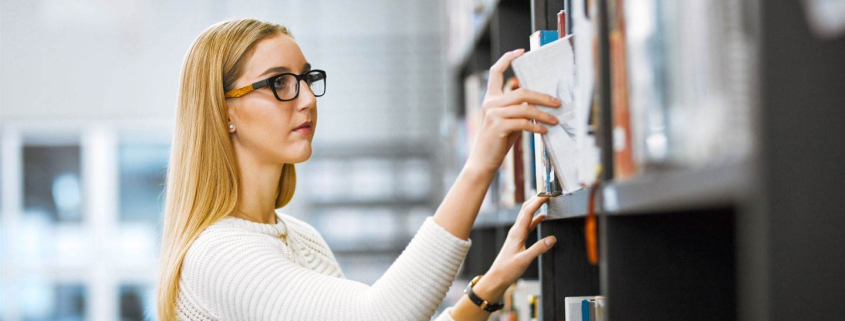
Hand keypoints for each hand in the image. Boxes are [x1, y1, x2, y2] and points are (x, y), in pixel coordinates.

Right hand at [466, 49, 561, 173]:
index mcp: (491, 98)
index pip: (496, 72)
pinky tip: (544, 130)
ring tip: (555, 120)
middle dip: (542, 96)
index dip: (507, 59)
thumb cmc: (498, 140)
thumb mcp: (507, 120)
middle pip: (520, 91)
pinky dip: (536, 126)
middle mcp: (490, 103)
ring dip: (543, 113)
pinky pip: (523, 122)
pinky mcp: (498, 127)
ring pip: (524, 107)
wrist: (483, 160)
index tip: (520, 51)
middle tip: (557, 103)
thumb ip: (517, 108)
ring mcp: (493, 114)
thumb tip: (538, 99)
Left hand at [471, 195, 556, 301]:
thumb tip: (552, 239)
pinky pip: (529, 224)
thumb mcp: (524, 260)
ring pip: (527, 215)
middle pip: (526, 209)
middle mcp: (516, 230)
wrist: (497, 277)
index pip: (528, 211)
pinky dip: (536, 218)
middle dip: (537, 198)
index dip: (538, 201)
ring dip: (536, 206)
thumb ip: (538, 249)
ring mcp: (517, 233)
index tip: (548, 193)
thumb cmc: (507, 269)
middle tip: (548, 192)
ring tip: (547, 200)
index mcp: (517, 232)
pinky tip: (543, 217)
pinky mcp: (519, 238)